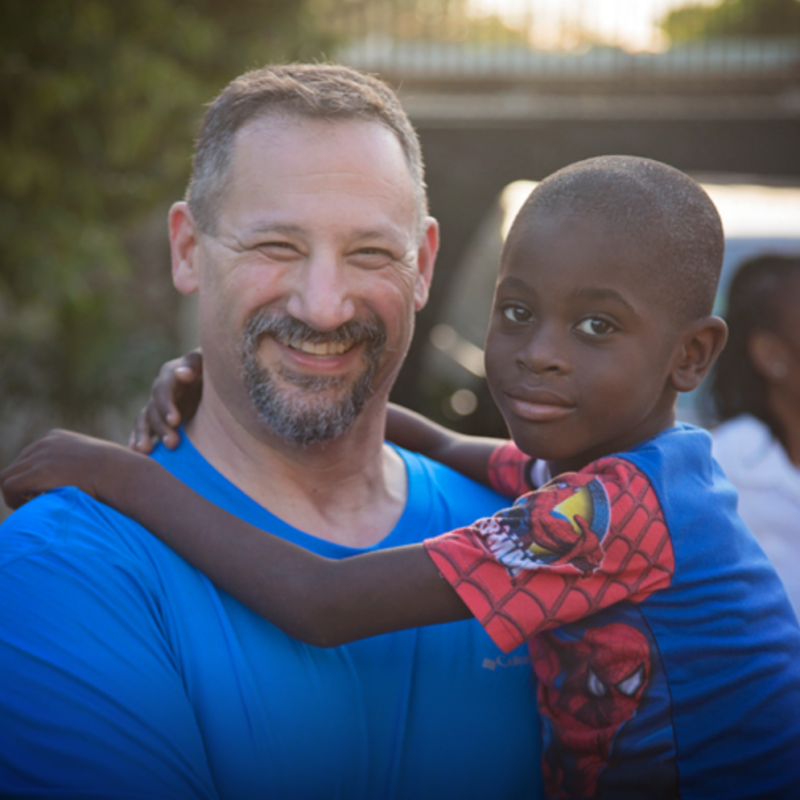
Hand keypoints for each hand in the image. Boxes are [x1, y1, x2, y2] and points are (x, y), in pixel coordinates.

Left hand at [0, 429, 132, 509]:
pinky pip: (9, 487)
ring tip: (32, 506)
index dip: (32, 477)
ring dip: (16, 494)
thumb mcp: (96, 461)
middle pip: (17, 466)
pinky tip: (31, 507)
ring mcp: (40, 455)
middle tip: (37, 502)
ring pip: (7, 477)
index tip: (44, 492)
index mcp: (57, 437)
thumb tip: (78, 479)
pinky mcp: (38, 472)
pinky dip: (14, 500)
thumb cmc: (117, 473)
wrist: (122, 473)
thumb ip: (79, 464)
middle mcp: (45, 442)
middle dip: (23, 485)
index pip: (30, 457)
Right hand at [130, 349, 202, 452]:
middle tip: (172, 444)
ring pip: (145, 422)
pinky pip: (143, 431)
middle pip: (154, 410)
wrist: (213, 377)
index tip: (175, 421)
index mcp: (170, 375)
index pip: (163, 391)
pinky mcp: (159, 420)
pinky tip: (137, 454)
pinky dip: (137, 440)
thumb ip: (194, 364)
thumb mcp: (206, 361)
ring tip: (145, 452)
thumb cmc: (212, 367)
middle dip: (161, 428)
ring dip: (143, 436)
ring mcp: (157, 407)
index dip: (167, 406)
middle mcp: (160, 392)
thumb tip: (182, 373)